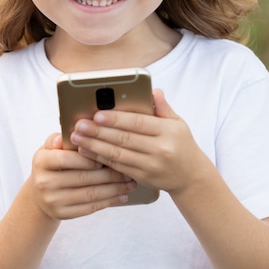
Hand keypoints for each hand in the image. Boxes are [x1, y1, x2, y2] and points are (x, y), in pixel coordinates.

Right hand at [31, 133, 136, 219]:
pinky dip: (109, 201)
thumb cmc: (53, 163)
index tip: (111, 153)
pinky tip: (122, 195)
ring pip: (90, 194)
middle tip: (129, 169)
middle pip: (83, 177)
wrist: (40, 193)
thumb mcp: (51, 147)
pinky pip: (89, 208)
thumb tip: (76, 130)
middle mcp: (44, 182)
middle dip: (110, 174)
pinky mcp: (61, 214)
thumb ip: (62, 138)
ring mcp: (52, 200)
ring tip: (131, 183)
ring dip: (114, 189)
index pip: (68, 158)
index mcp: (41, 161)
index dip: (90, 157)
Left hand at [70, 89, 202, 195]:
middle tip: (80, 124)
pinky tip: (87, 151)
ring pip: (118, 154)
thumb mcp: (178, 123)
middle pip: (125, 139)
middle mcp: (160, 149)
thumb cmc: (181, 144)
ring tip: (77, 137)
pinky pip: (118, 167)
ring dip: (95, 146)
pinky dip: (100, 159)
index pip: (138, 123)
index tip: (97, 113)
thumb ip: (163, 107)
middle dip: (99, 131)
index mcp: (168, 131)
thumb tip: (153, 90)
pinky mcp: (143, 177)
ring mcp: (151, 165)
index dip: (117, 119)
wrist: (191, 176)